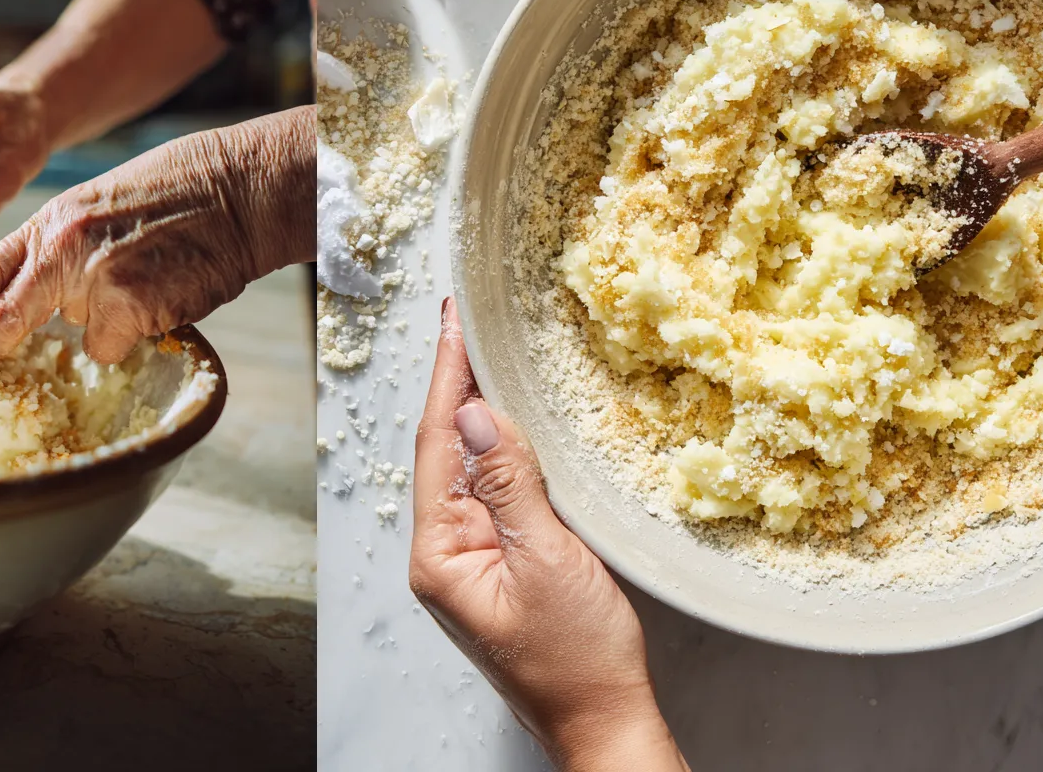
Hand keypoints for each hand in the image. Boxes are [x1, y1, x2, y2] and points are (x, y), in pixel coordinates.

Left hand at [0, 107, 314, 369]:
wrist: (237, 186)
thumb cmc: (177, 191)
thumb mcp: (98, 207)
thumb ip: (61, 250)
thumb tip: (42, 304)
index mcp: (50, 221)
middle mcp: (62, 249)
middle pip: (2, 319)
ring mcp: (94, 280)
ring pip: (79, 339)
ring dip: (106, 323)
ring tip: (144, 277)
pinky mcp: (129, 309)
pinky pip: (116, 346)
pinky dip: (139, 331)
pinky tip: (165, 290)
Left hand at [411, 302, 687, 771]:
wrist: (606, 724)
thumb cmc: (578, 661)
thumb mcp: (548, 560)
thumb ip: (510, 482)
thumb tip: (474, 411)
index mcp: (440, 554)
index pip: (436, 443)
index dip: (446, 376)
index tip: (452, 320)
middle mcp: (445, 552)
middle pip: (444, 448)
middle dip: (455, 382)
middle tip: (466, 318)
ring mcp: (472, 558)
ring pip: (469, 465)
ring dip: (477, 410)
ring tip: (483, 349)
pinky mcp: (500, 561)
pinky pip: (494, 489)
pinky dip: (501, 447)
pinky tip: (510, 419)